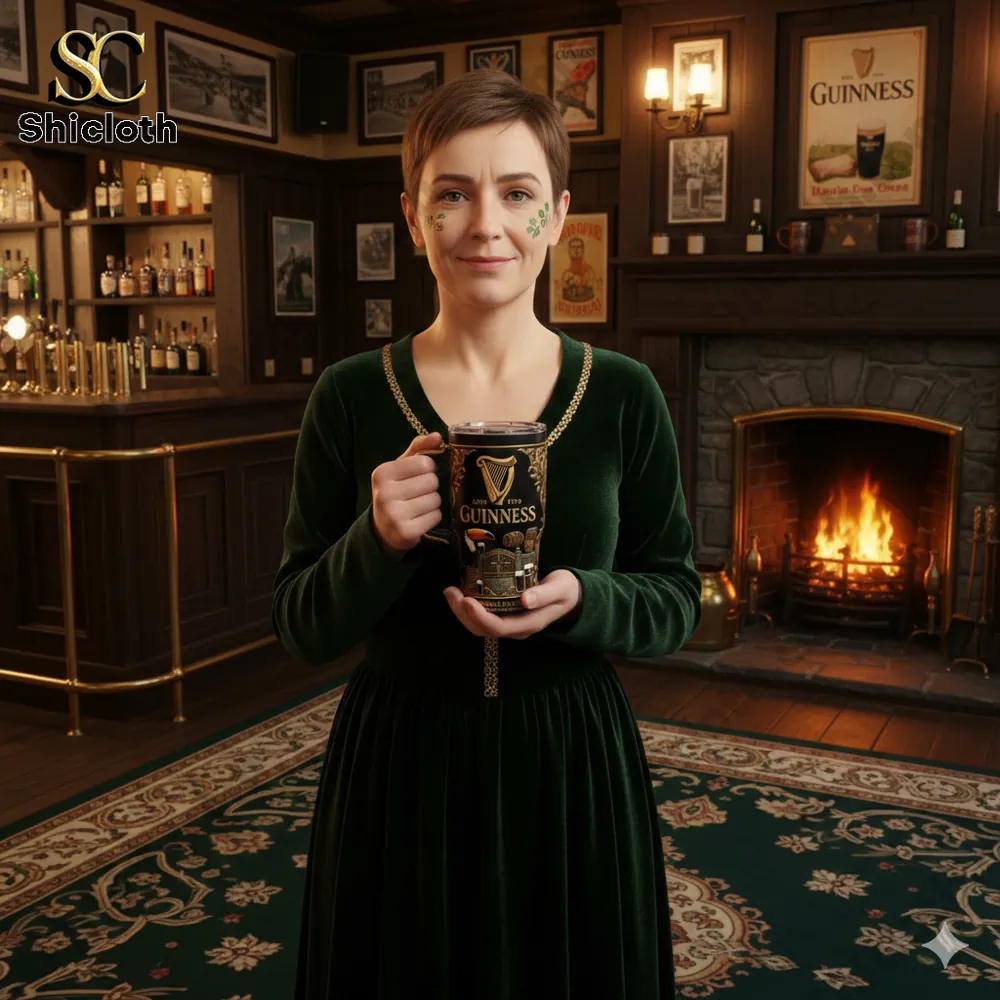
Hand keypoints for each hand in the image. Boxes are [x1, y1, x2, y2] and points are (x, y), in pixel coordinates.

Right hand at [371, 432, 442, 558]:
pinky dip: (432, 517)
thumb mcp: (399, 468)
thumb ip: (418, 449)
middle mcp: (385, 493)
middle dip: (430, 487)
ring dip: (433, 503)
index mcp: (382, 473)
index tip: (419, 476)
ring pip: (436, 499)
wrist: (382, 530)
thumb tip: (437, 436)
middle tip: (418, 493)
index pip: (425, 463)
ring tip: (419, 506)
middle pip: (432, 481)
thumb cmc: (395, 492)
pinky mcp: (406, 532)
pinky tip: (420, 519)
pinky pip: (436, 516)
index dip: (428, 469)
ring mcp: (394, 514)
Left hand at [443, 569, 581, 639]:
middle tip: (450, 591)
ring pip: (479, 626)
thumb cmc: (566, 590)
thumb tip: (526, 599)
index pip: (498, 627)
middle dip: (463, 613)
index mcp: (530, 623)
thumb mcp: (561, 588)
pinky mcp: (505, 616)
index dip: (479, 616)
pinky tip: (461, 592)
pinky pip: (482, 617)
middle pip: (483, 629)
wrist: (572, 596)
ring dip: (461, 611)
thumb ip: (545, 594)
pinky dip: (468, 608)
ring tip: (451, 591)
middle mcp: (517, 628)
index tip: (466, 600)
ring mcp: (510, 624)